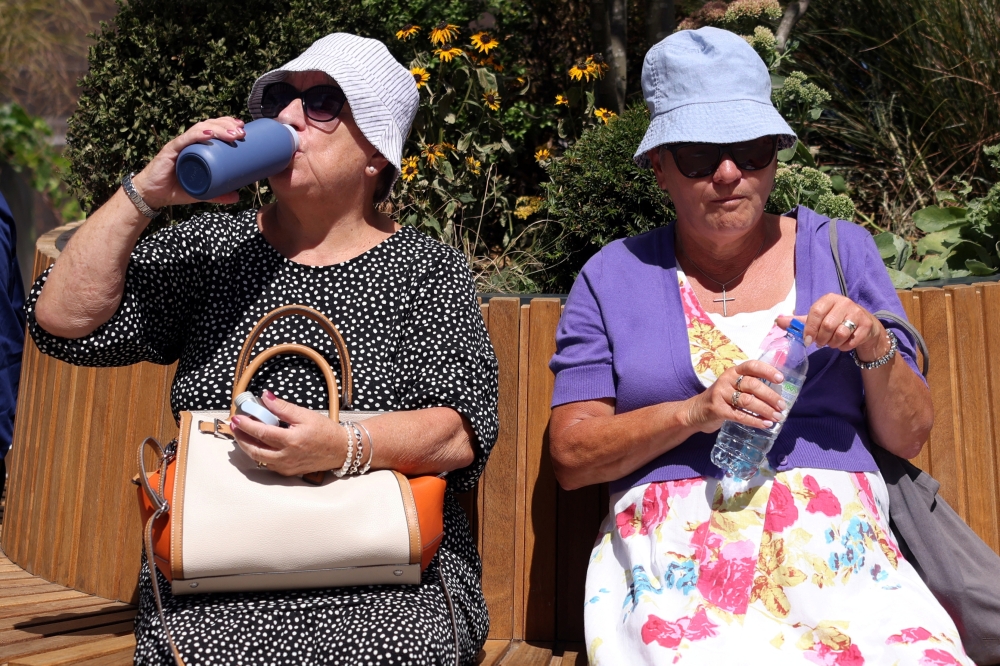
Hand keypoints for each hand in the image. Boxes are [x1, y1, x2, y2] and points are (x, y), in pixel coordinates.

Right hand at [130, 117, 246, 209]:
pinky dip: (197, 135)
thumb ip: (219, 194)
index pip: (213, 129)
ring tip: (232, 134)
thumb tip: (238, 197)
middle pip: (209, 125)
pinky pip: (185, 140)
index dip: (227, 125)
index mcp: (197, 147)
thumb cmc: (176, 189)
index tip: (242, 128)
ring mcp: (180, 144)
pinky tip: (209, 134)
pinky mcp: (170, 150)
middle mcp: (188, 142)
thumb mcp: (203, 192)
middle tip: (242, 132)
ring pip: (199, 129)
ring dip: (217, 128)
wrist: (153, 195)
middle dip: (226, 125)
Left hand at [230, 390, 347, 475]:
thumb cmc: (325, 431)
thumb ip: (282, 407)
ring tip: (241, 435)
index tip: (237, 417)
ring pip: (258, 459)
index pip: (261, 432)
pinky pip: (267, 464)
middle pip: (254, 449)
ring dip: (247, 447)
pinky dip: (258, 454)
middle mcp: (286, 456)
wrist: (340, 450)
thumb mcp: (305, 415)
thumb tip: (265, 397)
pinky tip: (256, 444)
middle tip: (234, 427)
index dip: (246, 424)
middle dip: (241, 438)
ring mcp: (286, 466)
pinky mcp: (288, 472)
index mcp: (291, 440)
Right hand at [685, 360, 786, 432]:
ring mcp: (721, 394)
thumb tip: (777, 395)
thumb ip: (749, 386)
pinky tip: (765, 424)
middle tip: (782, 406)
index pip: (752, 366)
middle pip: (753, 385)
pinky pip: (740, 415)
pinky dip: (755, 421)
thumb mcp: (732, 386)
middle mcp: (726, 380)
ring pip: (748, 401)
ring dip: (765, 410)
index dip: (767, 371)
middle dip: (770, 396)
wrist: (695, 411)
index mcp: (733, 372)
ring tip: (777, 417)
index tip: (780, 379)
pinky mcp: (718, 410)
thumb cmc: (721, 398)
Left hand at [775, 294, 887, 361]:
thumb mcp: (817, 319)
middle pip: (828, 325)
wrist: (864, 326)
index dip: (810, 328)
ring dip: (833, 343)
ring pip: (840, 333)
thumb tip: (778, 321)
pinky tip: (844, 344)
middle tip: (821, 342)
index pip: (815, 312)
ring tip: (832, 343)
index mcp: (829, 299)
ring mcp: (857, 312)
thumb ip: (798, 322)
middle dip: (821, 339)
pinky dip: (845, 346)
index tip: (807, 340)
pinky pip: (852, 340)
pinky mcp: (866, 324)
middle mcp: (844, 302)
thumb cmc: (836, 321)